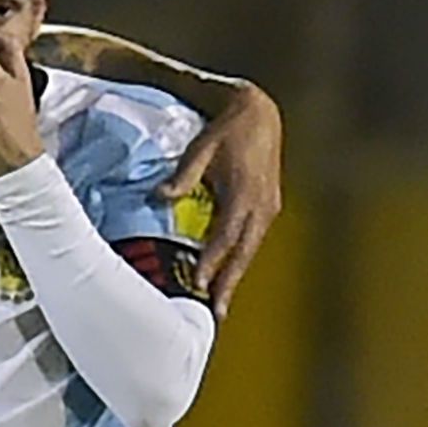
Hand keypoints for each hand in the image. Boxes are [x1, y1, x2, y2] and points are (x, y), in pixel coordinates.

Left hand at [156, 84, 282, 316]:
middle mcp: (261, 206)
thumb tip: (158, 197)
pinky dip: (241, 259)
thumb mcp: (202, 147)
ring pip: (250, 250)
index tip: (197, 284)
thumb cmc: (227, 129)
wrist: (260, 112)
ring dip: (236, 277)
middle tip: (216, 313)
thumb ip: (183, 176)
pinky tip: (228, 274)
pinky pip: (253, 240)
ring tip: (220, 303)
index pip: (225, 238)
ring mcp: (268, 207)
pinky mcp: (269, 206)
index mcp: (243, 194)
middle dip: (229, 284)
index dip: (211, 263)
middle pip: (243, 254)